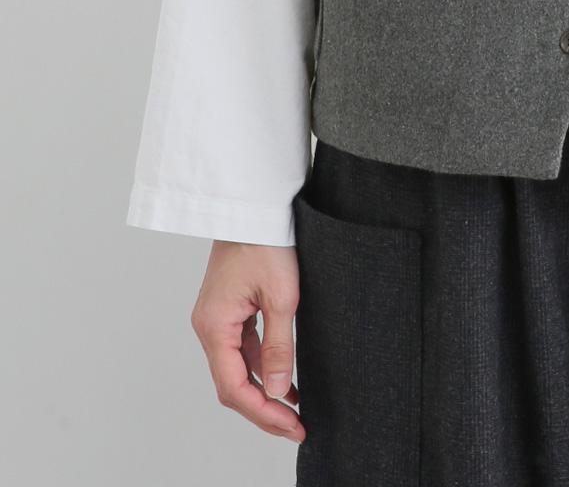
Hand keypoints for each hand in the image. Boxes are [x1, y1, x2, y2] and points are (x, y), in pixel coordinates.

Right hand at [190, 240, 305, 443]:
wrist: (254, 205)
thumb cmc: (266, 240)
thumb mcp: (283, 296)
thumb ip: (280, 345)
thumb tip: (279, 389)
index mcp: (214, 326)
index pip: (234, 387)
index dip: (263, 413)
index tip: (293, 426)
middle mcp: (209, 327)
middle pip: (231, 384)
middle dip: (263, 409)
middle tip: (296, 426)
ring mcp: (217, 319)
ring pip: (236, 369)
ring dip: (263, 391)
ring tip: (294, 410)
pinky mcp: (229, 310)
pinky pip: (242, 350)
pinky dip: (261, 367)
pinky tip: (284, 378)